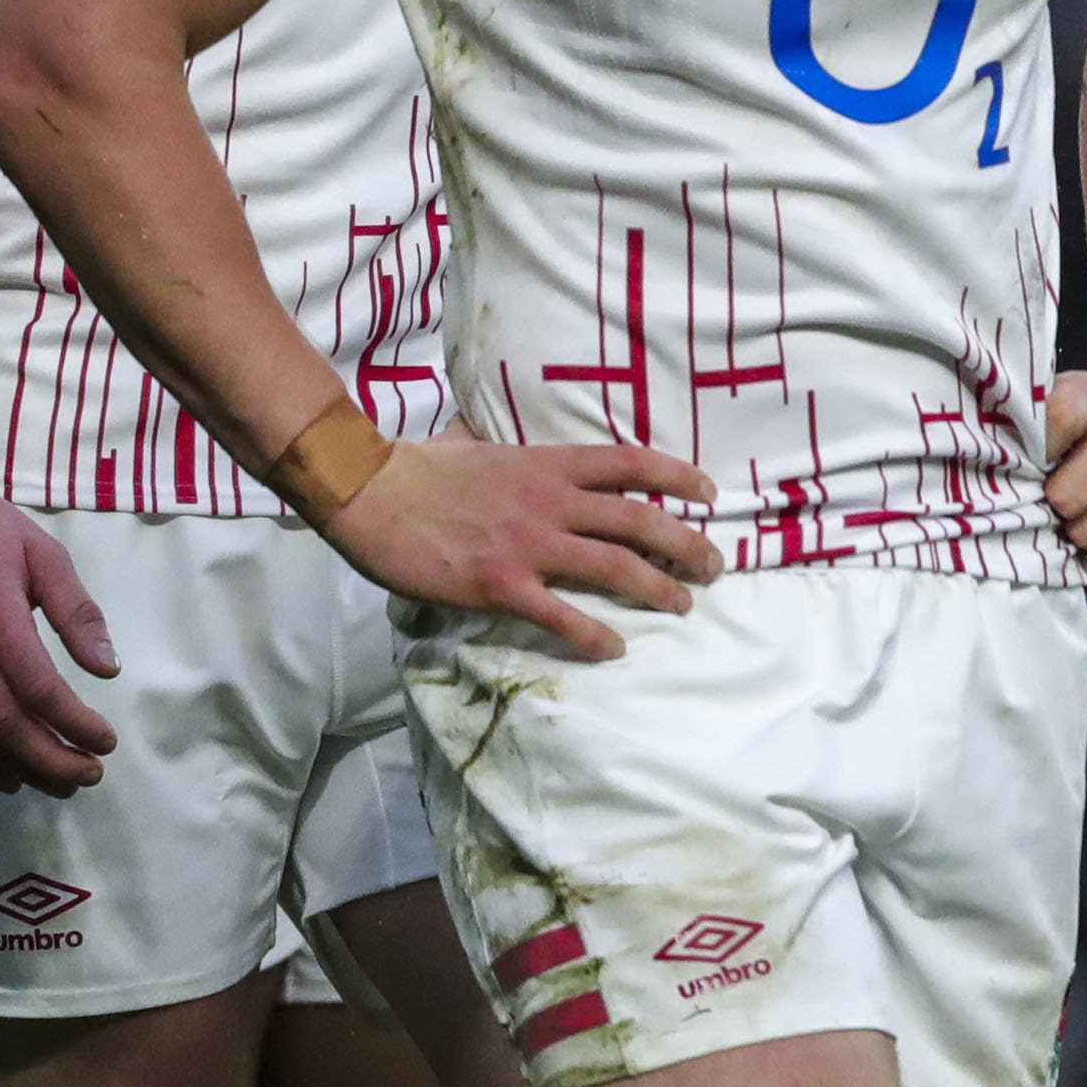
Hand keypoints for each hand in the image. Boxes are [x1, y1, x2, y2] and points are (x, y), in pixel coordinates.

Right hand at [0, 465, 121, 794]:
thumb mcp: (46, 554)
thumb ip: (78, 611)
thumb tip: (109, 668)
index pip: (36, 687)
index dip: (73, 724)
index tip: (105, 743)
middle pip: (1, 721)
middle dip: (49, 759)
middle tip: (88, 777)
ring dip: (13, 769)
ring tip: (56, 784)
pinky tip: (3, 775)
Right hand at [318, 432, 721, 659]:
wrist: (372, 493)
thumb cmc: (420, 466)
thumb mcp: (479, 443)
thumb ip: (510, 450)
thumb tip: (503, 438)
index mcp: (549, 464)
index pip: (631, 463)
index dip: (678, 477)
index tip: (710, 494)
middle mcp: (551, 502)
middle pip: (640, 521)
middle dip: (686, 544)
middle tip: (714, 566)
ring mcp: (529, 545)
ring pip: (614, 567)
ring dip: (657, 589)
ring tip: (682, 605)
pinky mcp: (501, 585)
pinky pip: (561, 615)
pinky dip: (594, 634)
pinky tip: (616, 648)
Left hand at [1043, 368, 1086, 563]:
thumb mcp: (1067, 398)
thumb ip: (1030, 424)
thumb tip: (989, 468)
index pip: (1051, 428)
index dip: (1033, 456)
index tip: (1037, 459)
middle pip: (1066, 499)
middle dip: (1055, 504)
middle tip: (1060, 493)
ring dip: (1078, 528)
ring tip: (1085, 507)